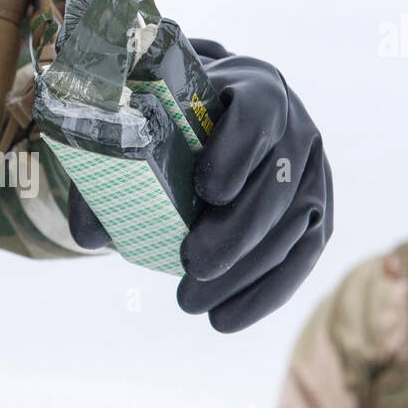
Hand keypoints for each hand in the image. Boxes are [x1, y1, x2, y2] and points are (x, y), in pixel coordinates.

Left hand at [68, 39, 331, 331]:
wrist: (216, 115)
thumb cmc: (174, 115)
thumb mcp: (143, 121)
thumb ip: (112, 165)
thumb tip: (91, 234)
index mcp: (253, 88)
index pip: (257, 115)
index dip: (237, 153)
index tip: (207, 192)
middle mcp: (296, 127)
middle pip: (278, 183)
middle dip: (237, 232)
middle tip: (192, 267)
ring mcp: (314, 171)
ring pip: (294, 226)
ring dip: (246, 273)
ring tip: (191, 303)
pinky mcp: (316, 212)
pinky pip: (303, 256)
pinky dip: (266, 293)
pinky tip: (226, 319)